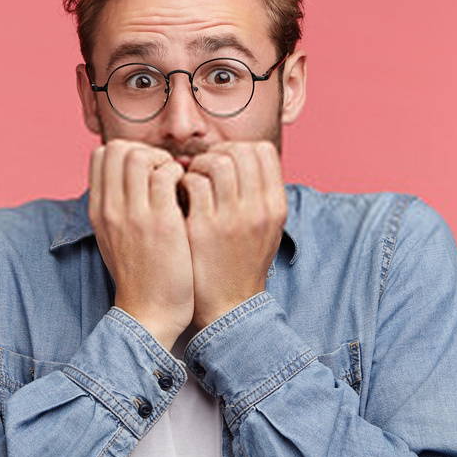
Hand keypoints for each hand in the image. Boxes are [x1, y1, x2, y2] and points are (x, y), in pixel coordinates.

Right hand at [88, 139, 194, 349]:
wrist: (148, 314)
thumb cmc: (140, 277)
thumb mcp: (114, 239)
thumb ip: (117, 208)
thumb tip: (130, 181)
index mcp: (98, 210)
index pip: (101, 155)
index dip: (127, 152)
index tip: (147, 170)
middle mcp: (111, 208)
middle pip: (117, 148)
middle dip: (144, 150)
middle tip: (163, 171)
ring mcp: (134, 214)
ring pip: (138, 155)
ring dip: (162, 159)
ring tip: (176, 181)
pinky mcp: (161, 223)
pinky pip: (166, 174)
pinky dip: (180, 174)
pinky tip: (188, 192)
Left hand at [178, 141, 287, 331]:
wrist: (229, 307)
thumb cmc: (242, 264)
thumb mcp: (266, 228)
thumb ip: (259, 194)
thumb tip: (241, 159)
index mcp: (275, 206)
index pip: (263, 151)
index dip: (240, 148)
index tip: (225, 161)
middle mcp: (258, 209)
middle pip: (240, 151)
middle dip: (217, 152)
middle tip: (203, 167)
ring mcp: (232, 218)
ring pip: (217, 162)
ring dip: (198, 164)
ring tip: (191, 179)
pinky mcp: (204, 228)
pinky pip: (194, 183)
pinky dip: (184, 182)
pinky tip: (181, 194)